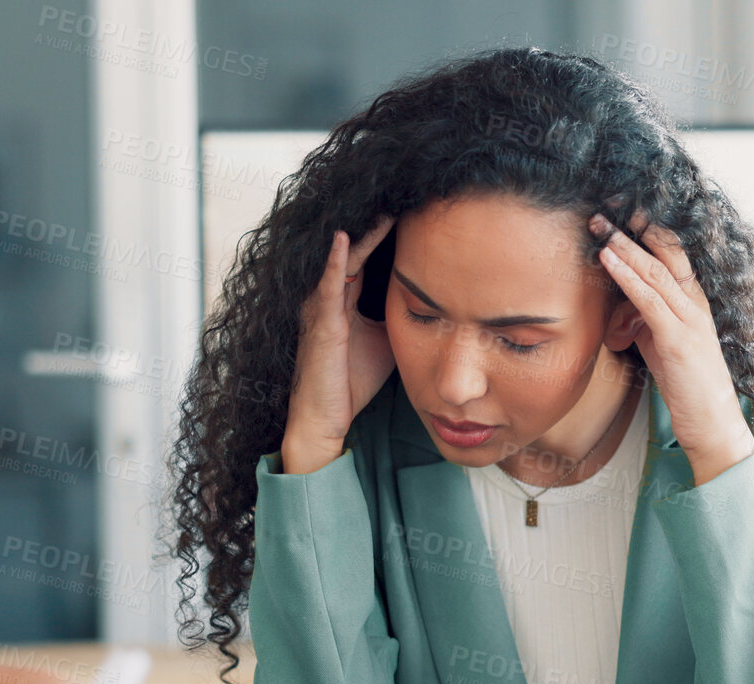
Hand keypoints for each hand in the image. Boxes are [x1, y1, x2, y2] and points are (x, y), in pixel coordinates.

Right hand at [283, 216, 396, 472]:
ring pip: (342, 260)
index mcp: (344, 300)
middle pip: (355, 250)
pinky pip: (327, 285)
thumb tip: (434, 304)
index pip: (365, 256)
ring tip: (382, 206)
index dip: (384, 233)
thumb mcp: (387, 341)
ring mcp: (321, 308)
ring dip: (360, 233)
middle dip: (376, 224)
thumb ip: (400, 317)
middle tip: (400, 194)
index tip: (410, 209)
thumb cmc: (352, 381)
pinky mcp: (319, 324)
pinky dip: (336, 261)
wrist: (327, 418)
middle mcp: (329, 297)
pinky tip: (345, 238)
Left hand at [591, 212, 753, 484]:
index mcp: (694, 302)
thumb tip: (622, 309)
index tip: (620, 211)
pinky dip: (626, 275)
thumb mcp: (662, 344)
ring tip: (599, 225)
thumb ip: (646, 321)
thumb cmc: (687, 385)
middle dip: (632, 229)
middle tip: (604, 208)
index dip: (647, 230)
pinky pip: (648, 299)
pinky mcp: (677, 339)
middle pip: (663, 254)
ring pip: (654, 270)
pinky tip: (608, 258)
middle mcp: (695, 304)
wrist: (712, 422)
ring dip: (623, 245)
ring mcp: (689, 319)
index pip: (672, 254)